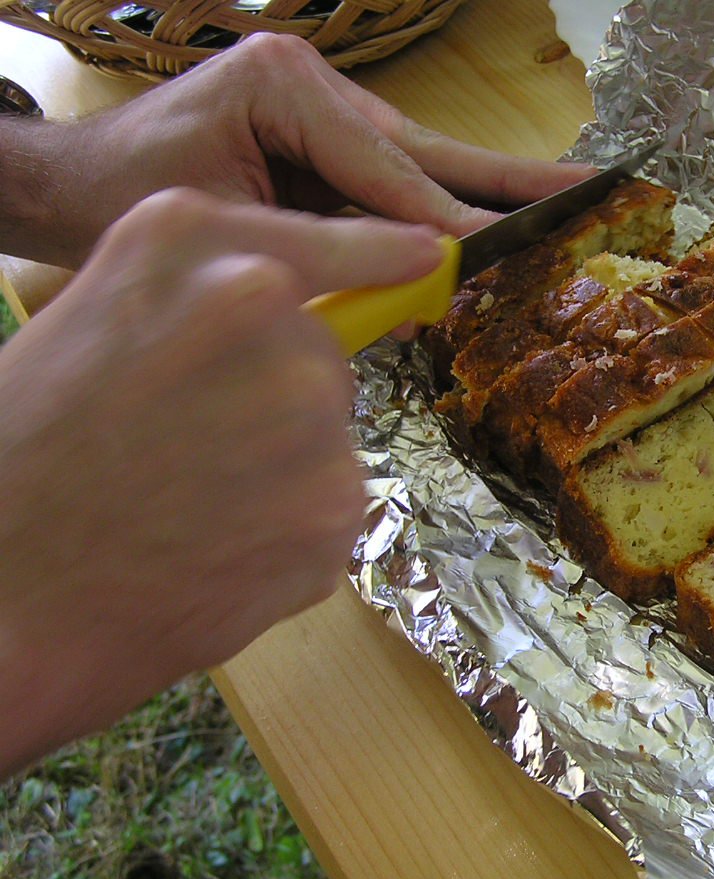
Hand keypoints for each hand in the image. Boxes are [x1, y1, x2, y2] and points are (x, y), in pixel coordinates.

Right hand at [0, 188, 441, 775]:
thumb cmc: (18, 461)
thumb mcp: (88, 325)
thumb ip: (193, 303)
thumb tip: (291, 315)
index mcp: (185, 242)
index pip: (321, 241)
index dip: (370, 257)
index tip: (425, 254)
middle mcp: (261, 303)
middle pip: (319, 356)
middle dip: (275, 401)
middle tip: (186, 451)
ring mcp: (309, 406)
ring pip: (327, 440)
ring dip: (283, 475)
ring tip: (185, 509)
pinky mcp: (336, 503)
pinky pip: (330, 512)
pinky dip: (289, 538)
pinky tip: (214, 554)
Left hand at [19, 34, 592, 267]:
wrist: (79, 186)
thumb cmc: (130, 200)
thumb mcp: (229, 230)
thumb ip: (330, 250)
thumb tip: (432, 276)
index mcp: (289, 87)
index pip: (392, 171)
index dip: (454, 221)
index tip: (516, 254)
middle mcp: (321, 88)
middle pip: (435, 151)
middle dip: (516, 179)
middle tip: (595, 190)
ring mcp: (329, 114)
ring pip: (428, 165)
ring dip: (499, 189)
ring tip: (572, 201)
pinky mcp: (330, 147)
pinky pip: (401, 185)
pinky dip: (450, 209)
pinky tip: (503, 222)